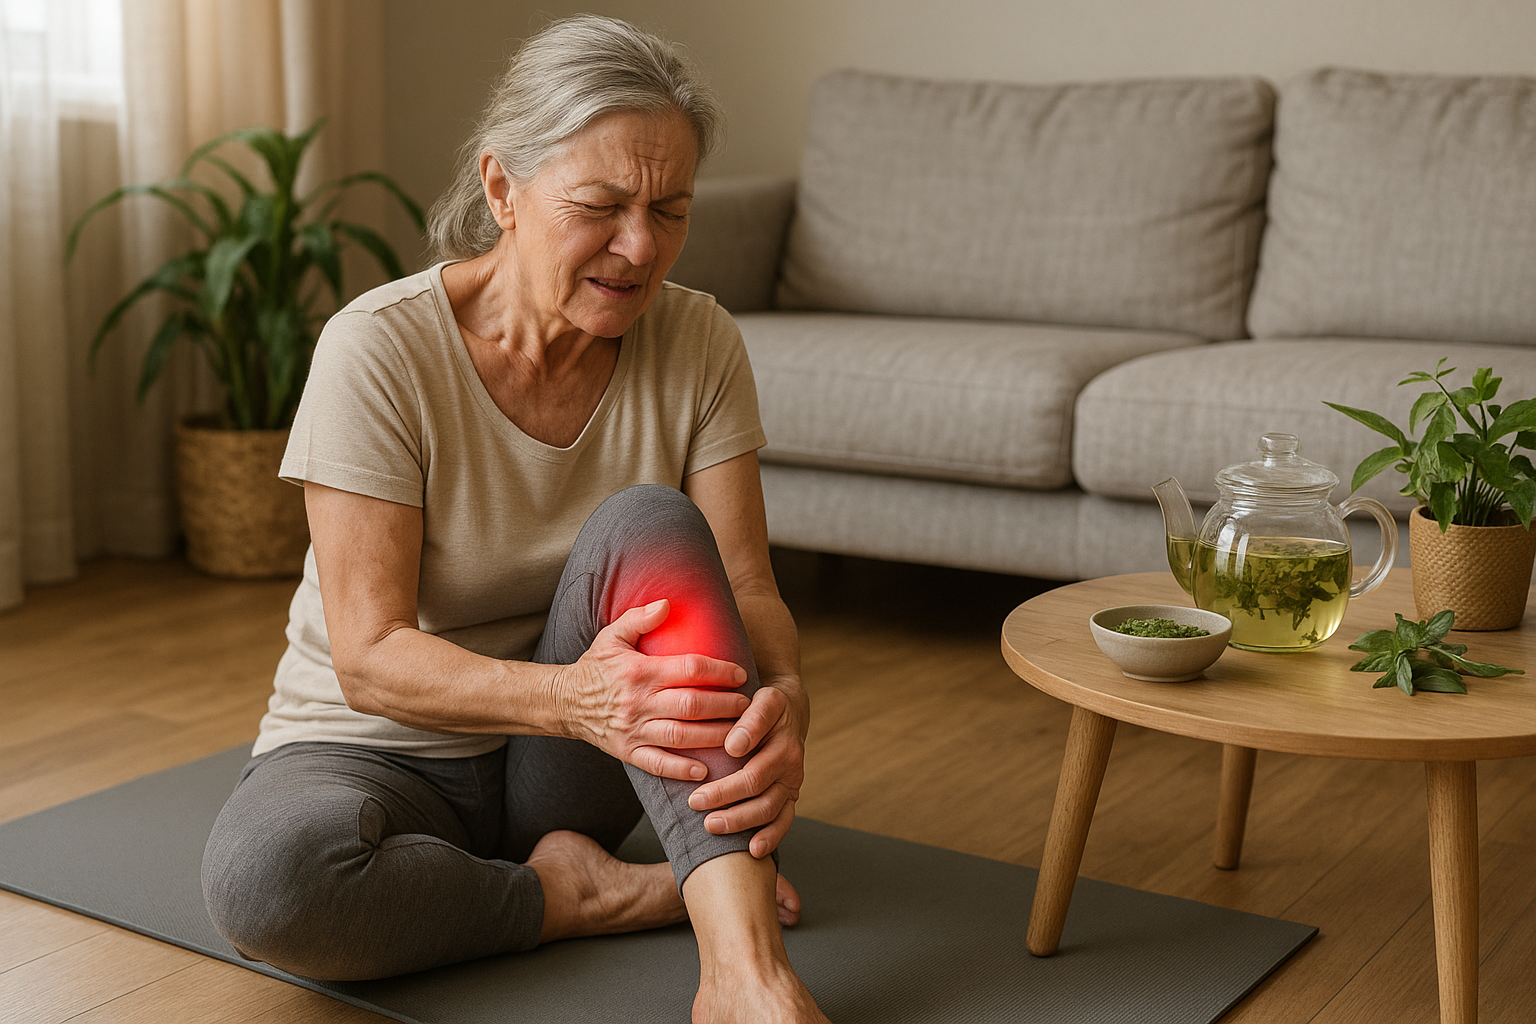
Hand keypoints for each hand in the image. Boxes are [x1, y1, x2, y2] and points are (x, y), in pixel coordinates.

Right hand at [560, 599, 753, 780]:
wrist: (563, 702)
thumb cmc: (595, 667)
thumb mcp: (611, 636)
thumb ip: (639, 618)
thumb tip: (667, 604)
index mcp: (639, 671)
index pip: (688, 668)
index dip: (719, 671)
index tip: (740, 673)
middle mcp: (638, 701)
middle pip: (691, 704)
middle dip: (725, 705)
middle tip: (748, 704)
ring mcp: (633, 729)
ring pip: (680, 735)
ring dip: (713, 735)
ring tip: (738, 733)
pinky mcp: (627, 751)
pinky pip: (657, 763)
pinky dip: (680, 769)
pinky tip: (704, 771)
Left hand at [686, 679, 807, 857]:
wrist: (789, 710)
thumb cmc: (766, 704)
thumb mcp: (763, 700)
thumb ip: (752, 719)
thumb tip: (734, 746)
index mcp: (782, 741)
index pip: (754, 768)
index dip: (727, 786)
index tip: (697, 794)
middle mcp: (790, 764)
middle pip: (757, 790)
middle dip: (724, 801)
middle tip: (694, 806)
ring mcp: (792, 782)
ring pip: (769, 810)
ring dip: (740, 821)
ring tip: (710, 826)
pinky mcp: (790, 795)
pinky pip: (784, 820)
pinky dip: (771, 837)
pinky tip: (753, 850)